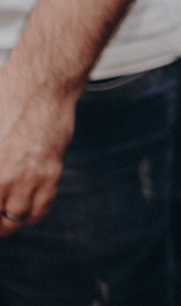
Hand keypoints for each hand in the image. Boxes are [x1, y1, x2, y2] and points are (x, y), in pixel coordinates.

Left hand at [0, 58, 78, 235]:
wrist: (44, 84)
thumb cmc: (8, 97)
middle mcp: (4, 173)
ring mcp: (28, 175)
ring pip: (14, 218)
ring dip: (7, 221)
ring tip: (3, 217)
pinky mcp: (50, 172)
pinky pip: (41, 207)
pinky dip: (31, 214)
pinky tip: (24, 207)